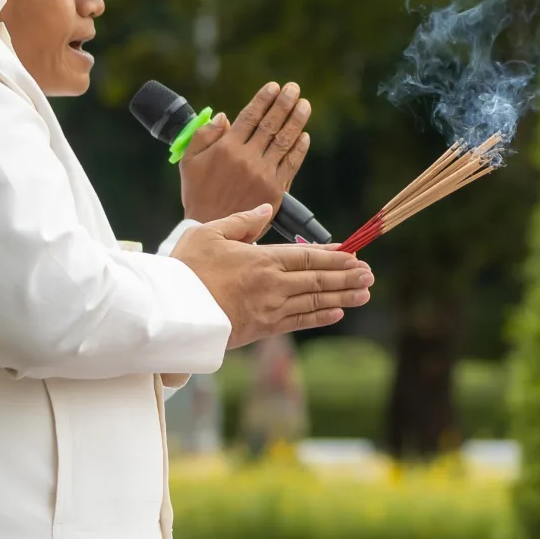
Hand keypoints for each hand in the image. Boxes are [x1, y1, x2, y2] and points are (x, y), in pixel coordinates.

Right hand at [172, 206, 371, 346]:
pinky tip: (337, 313)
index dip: (333, 255)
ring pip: (314, 301)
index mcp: (261, 259)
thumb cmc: (185, 270)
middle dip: (347, 276)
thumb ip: (242, 222)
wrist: (170, 311)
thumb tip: (265, 208)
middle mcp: (272, 284)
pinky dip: (320, 317)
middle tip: (370, 274)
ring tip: (364, 293)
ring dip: (342, 297)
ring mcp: (269, 309)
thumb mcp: (209, 233)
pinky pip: (298, 322)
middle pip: (318, 279)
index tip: (353, 254)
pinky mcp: (261, 329)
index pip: (307, 255)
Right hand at [180, 81, 310, 228]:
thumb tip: (223, 117)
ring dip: (297, 120)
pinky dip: (299, 148)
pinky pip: (291, 164)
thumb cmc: (198, 193)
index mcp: (227, 148)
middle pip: (271, 124)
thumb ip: (203, 135)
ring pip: (285, 141)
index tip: (273, 86)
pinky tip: (304, 135)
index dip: (264, 99)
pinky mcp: (275, 189)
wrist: (212, 226)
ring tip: (304, 105)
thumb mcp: (189, 162)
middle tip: (294, 88)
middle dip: (284, 103)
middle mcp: (247, 158)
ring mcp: (264, 173)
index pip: (250, 116)